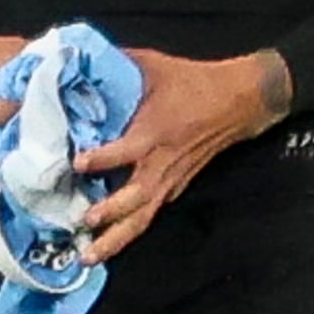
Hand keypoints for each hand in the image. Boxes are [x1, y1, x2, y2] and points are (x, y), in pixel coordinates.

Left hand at [71, 46, 287, 263]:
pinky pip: (151, 212)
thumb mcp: (153, 65)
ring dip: (116, 238)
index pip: (127, 150)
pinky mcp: (176, 186)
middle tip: (83, 225)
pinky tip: (107, 245)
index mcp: (156, 131)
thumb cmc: (192, 81)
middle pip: (137, 197)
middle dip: (110, 214)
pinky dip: (130, 230)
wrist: (240, 100)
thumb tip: (74, 56)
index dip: (103, 158)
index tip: (77, 163)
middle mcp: (162, 161)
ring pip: (143, 215)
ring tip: (88, 256)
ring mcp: (171, 178)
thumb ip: (116, 65)